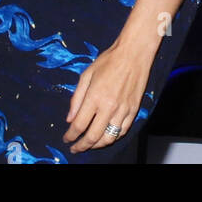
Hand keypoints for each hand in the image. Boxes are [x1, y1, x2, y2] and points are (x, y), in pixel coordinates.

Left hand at [63, 37, 153, 153]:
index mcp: (94, 97)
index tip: (67, 139)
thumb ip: (77, 98)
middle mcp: (109, 106)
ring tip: (90, 145)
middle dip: (82, 146)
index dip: (71, 136)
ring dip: (97, 145)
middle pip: (93, 136)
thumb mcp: (86, 75)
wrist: (134, 53)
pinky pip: (123, 131)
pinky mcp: (134, 110)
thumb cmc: (109, 60)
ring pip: (109, 137)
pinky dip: (113, 138)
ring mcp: (123, 110)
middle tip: (75, 148)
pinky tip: (106, 137)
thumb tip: (70, 118)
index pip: (79, 124)